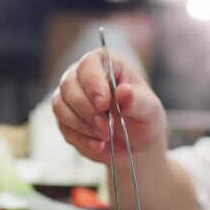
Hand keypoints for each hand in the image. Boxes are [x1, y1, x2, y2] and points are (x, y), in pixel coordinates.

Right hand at [51, 49, 167, 165]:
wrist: (137, 146)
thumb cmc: (145, 120)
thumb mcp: (149, 111)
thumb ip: (137, 101)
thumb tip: (124, 91)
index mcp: (108, 65)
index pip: (89, 64)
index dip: (93, 83)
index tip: (103, 104)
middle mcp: (84, 76)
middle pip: (68, 84)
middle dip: (87, 110)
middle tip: (106, 127)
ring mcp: (72, 97)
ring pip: (60, 105)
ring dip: (82, 125)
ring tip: (105, 136)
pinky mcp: (66, 119)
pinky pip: (63, 126)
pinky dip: (81, 138)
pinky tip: (98, 144)